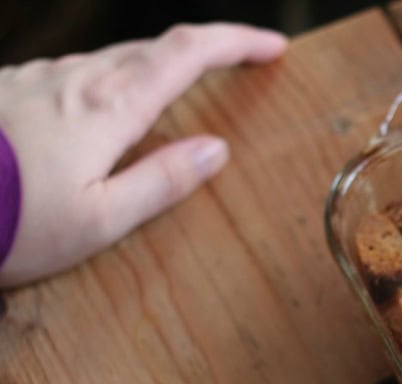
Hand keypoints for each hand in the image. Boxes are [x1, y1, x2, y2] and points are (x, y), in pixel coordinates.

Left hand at [0, 23, 286, 286]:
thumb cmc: (10, 222)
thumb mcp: (99, 218)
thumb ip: (162, 181)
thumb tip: (216, 150)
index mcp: (109, 107)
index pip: (187, 54)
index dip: (235, 42)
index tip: (272, 46)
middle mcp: (75, 78)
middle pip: (151, 48)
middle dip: (200, 52)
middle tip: (233, 68)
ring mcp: (36, 78)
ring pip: (108, 60)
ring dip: (149, 70)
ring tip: (167, 101)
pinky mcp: (6, 87)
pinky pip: (69, 76)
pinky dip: (102, 85)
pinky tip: (94, 117)